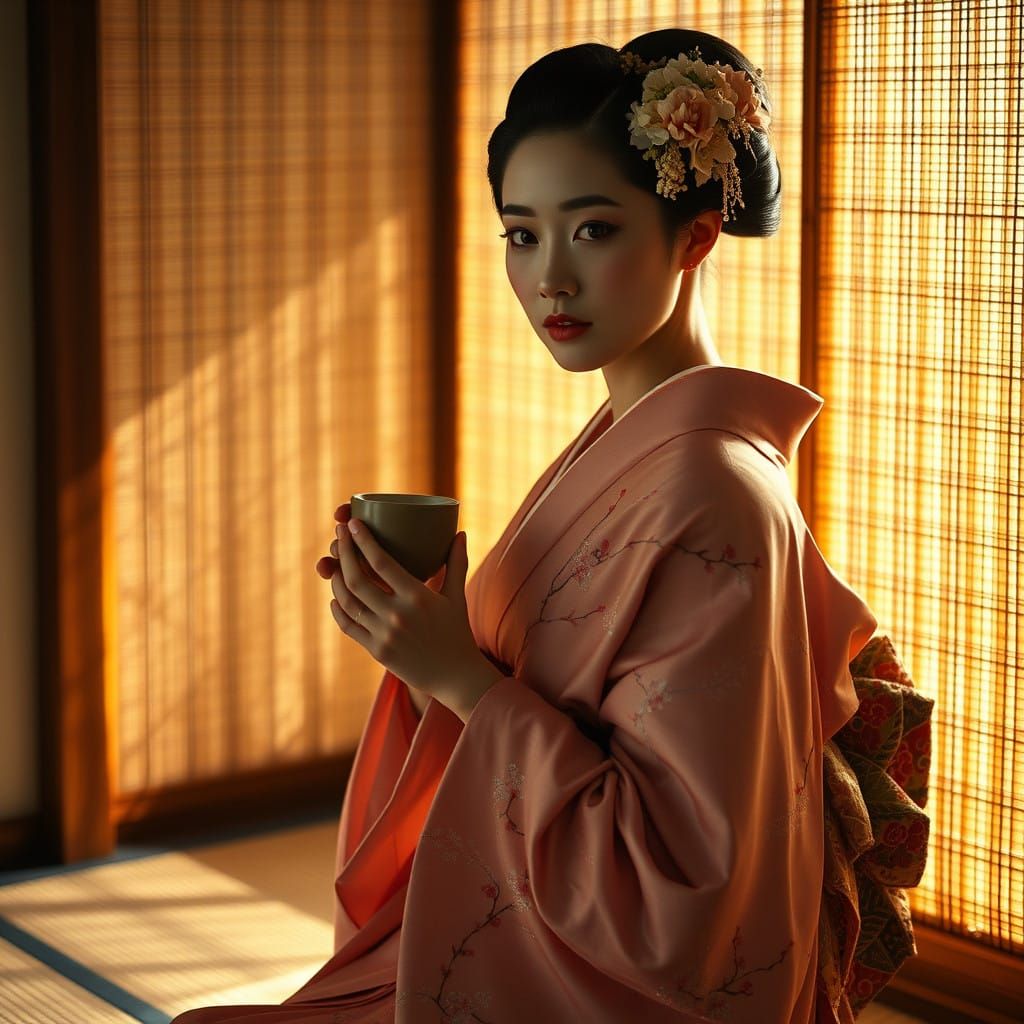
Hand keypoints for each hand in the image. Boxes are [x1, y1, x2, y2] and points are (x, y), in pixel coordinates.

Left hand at [321, 508, 496, 714]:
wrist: (455, 676)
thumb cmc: (457, 632)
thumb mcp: (457, 597)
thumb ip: (457, 563)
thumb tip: (460, 533)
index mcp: (417, 597)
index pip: (381, 562)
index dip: (363, 541)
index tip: (353, 523)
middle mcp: (397, 615)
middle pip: (357, 578)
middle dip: (343, 552)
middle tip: (338, 534)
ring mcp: (384, 634)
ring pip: (347, 601)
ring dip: (336, 579)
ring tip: (335, 563)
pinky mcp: (376, 650)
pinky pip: (348, 625)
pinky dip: (338, 608)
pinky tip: (336, 597)